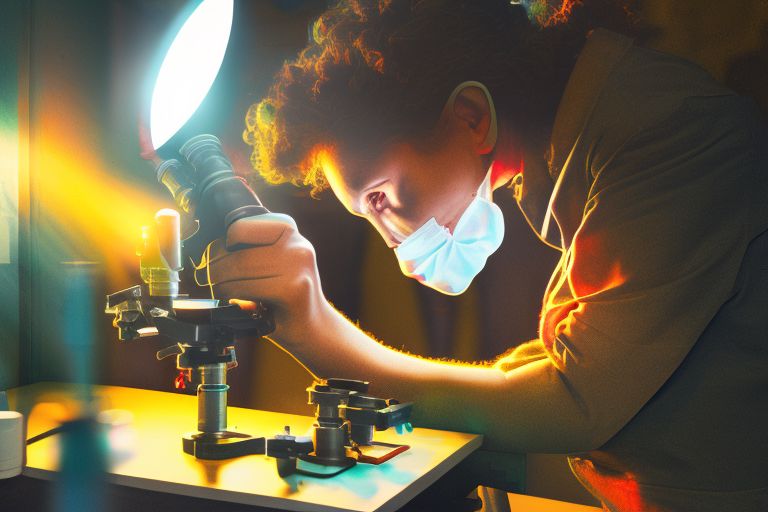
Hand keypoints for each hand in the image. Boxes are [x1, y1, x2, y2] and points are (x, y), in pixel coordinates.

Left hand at [205, 213, 329, 342]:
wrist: (315, 327)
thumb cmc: (286, 297)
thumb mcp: (275, 263)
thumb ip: (252, 250)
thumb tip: (211, 248)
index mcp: (289, 231)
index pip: (241, 226)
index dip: (224, 243)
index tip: (221, 257)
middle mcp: (297, 244)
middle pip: (238, 251)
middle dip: (216, 267)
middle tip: (212, 279)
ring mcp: (297, 266)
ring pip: (239, 268)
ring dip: (220, 283)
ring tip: (221, 290)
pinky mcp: (292, 288)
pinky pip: (246, 288)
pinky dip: (231, 295)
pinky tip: (233, 300)